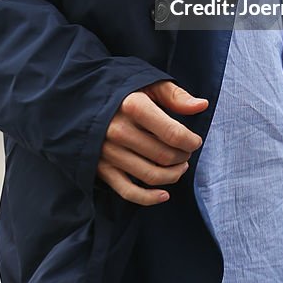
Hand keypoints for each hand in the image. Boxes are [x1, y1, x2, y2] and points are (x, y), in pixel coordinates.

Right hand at [97, 80, 207, 205]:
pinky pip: (128, 191)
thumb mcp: (149, 84)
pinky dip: (149, 198)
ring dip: (172, 175)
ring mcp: (108, 152)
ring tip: (180, 167)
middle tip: (187, 152)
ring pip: (151, 175)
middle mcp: (119, 131)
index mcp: (133, 106)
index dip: (191, 141)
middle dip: (183, 157)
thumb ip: (176, 96)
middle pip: (164, 156)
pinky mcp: (101, 168)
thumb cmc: (122, 90)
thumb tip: (202, 105)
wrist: (81, 99)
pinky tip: (164, 194)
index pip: (173, 133)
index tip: (195, 141)